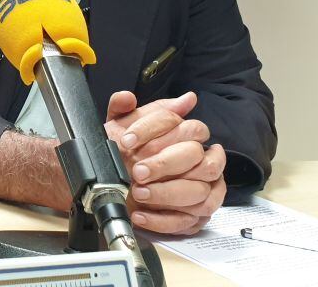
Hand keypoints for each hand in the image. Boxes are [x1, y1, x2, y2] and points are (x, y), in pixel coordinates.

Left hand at [104, 91, 225, 234]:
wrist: (114, 184)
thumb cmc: (125, 153)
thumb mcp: (120, 129)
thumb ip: (122, 111)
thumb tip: (128, 97)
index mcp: (188, 134)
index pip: (186, 126)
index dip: (154, 132)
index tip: (127, 140)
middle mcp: (202, 160)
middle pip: (196, 157)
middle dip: (164, 164)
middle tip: (138, 171)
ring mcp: (203, 189)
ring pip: (198, 191)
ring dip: (165, 193)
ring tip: (138, 193)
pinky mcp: (196, 216)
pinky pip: (187, 221)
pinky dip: (162, 220)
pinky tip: (140, 215)